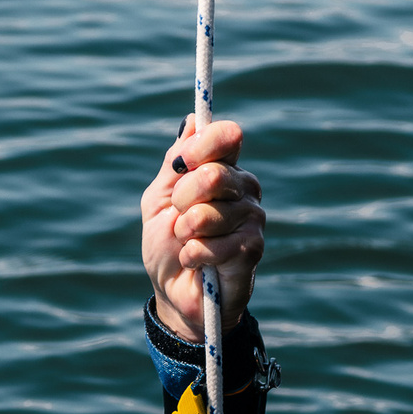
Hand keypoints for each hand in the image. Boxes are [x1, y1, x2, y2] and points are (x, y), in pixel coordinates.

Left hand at [140, 114, 264, 341]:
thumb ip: (175, 163)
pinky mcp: (253, 248)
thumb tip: (193, 120)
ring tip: (187, 243)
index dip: (202, 146)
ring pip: (210, 213)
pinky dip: (194, 255)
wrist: (174, 293)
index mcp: (223, 169)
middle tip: (178, 217)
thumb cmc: (167, 245)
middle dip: (183, 199)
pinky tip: (196, 262)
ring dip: (186, 233)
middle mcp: (244, 189)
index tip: (183, 164)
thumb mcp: (159, 198)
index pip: (227, 137)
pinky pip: (215, 244)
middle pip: (215, 174)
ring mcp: (252, 218)